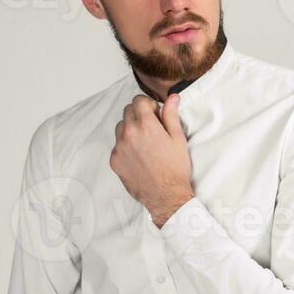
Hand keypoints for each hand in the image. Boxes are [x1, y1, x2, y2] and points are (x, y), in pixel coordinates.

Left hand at [110, 92, 194, 226]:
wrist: (166, 196)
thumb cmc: (175, 168)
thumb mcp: (178, 139)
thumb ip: (171, 115)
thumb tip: (172, 97)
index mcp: (146, 125)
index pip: (138, 100)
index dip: (149, 105)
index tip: (156, 114)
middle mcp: (129, 134)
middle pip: (128, 111)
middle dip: (139, 115)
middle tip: (152, 129)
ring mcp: (119, 148)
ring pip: (120, 127)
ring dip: (131, 129)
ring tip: (145, 143)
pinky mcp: (115, 160)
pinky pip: (117, 145)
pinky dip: (126, 146)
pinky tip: (139, 156)